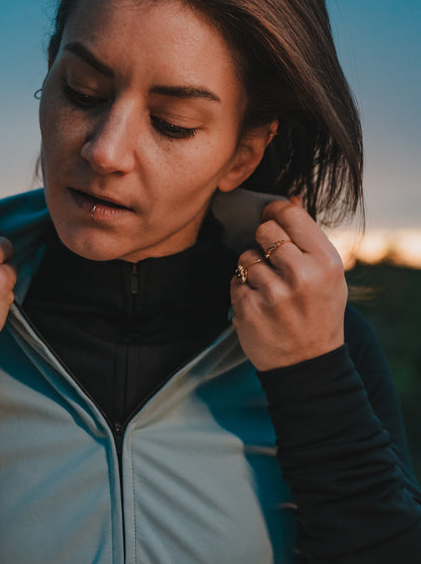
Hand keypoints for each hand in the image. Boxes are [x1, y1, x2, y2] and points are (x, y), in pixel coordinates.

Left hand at [230, 197, 346, 370]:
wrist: (307, 364)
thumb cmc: (319, 313)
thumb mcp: (329, 275)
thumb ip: (309, 238)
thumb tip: (291, 198)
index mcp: (326, 262)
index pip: (290, 215)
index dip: (275, 211)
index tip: (270, 216)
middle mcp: (301, 276)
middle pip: (264, 231)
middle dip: (263, 241)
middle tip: (271, 258)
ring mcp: (273, 294)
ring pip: (245, 257)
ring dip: (252, 268)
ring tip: (268, 288)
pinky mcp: (249, 309)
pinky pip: (234, 281)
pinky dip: (242, 289)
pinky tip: (259, 304)